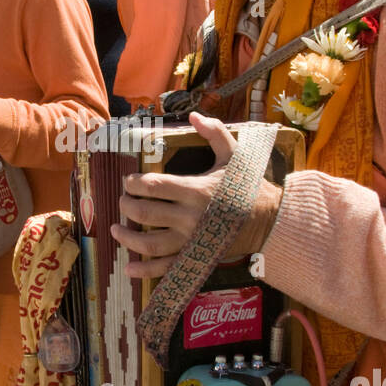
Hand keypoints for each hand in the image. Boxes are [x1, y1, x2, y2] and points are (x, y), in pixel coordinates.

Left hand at [110, 112, 282, 278]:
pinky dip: (145, 271)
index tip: (128, 181)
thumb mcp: (234, 155)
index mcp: (196, 190)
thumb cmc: (248, 187)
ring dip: (128, 238)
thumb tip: (194, 114)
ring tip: (116, 229)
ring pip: (150, 244)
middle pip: (146, 214)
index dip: (134, 184)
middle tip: (122, 200)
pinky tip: (129, 269)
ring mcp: (190, 242)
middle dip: (127, 206)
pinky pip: (165, 268)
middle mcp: (190, 218)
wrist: (269, 222)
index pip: (153, 186)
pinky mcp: (195, 258)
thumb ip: (214, 132)